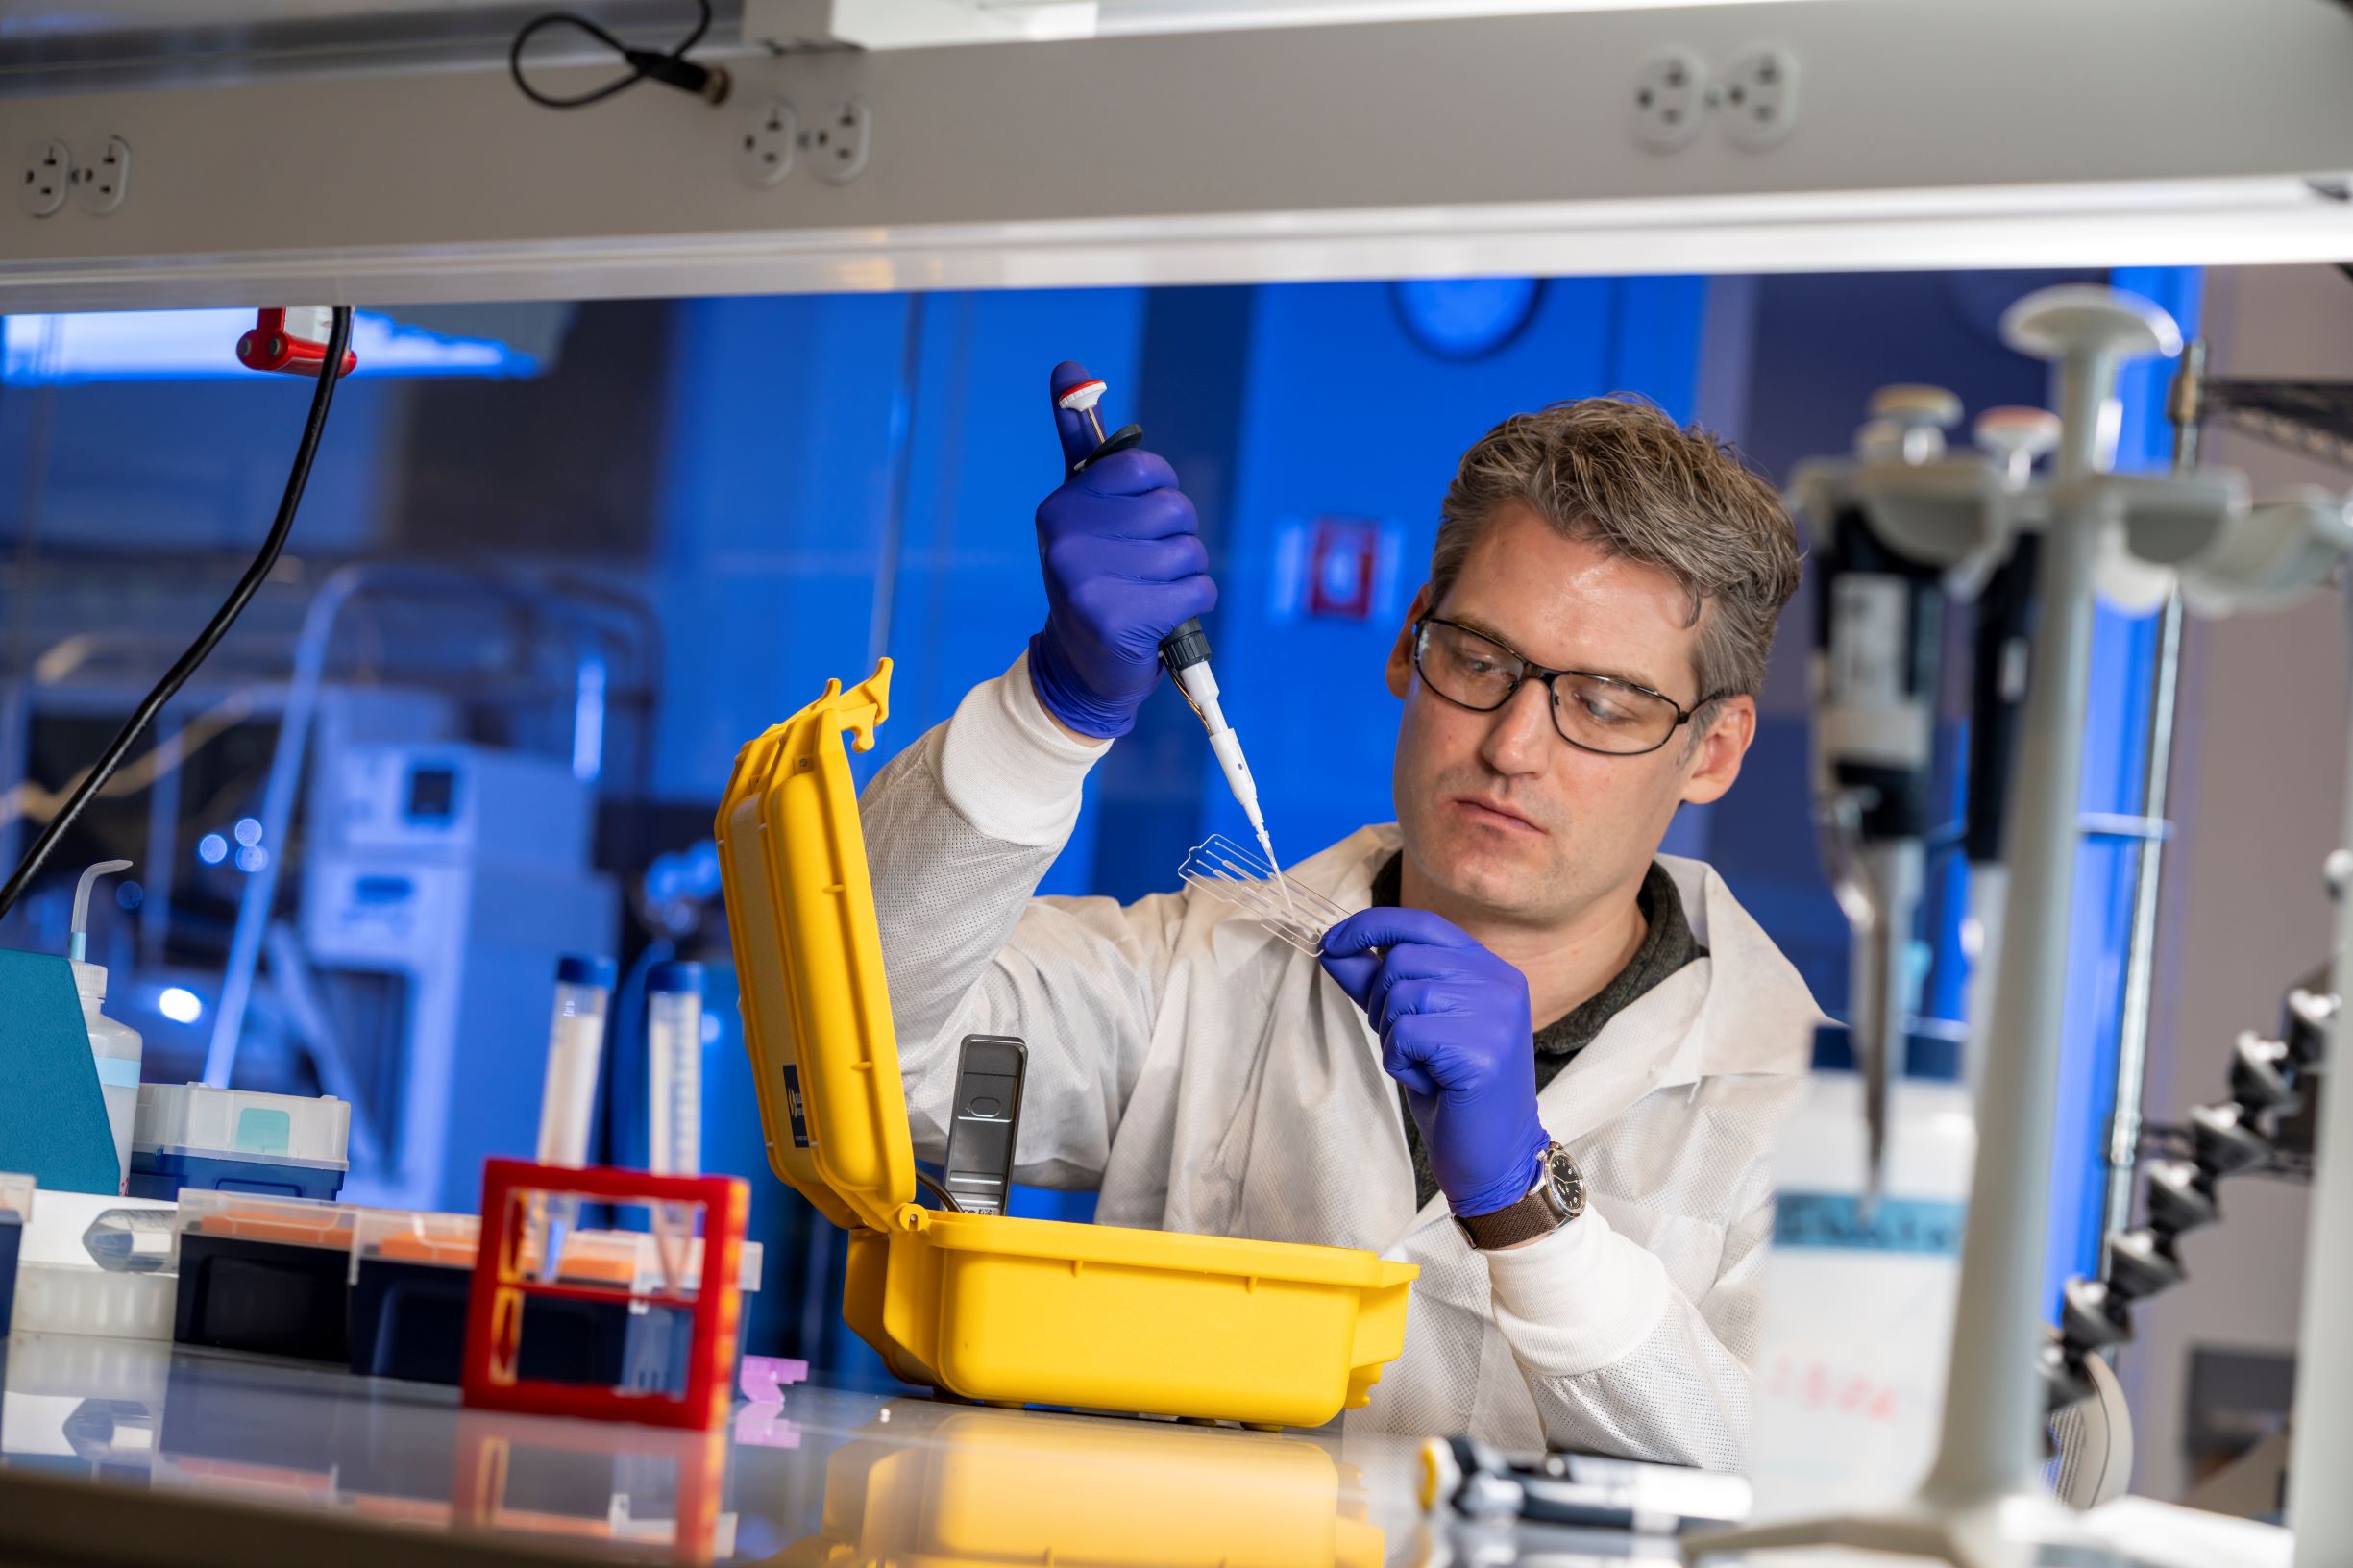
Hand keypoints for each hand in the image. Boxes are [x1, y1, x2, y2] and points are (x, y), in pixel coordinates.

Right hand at [1026, 360, 1215, 739]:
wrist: (1082, 669)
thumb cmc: (1094, 577)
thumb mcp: (1084, 511)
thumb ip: (1081, 444)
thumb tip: (1069, 367)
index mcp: (1060, 506)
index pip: (1147, 469)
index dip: (1160, 496)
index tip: (1139, 523)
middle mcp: (1065, 539)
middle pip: (1175, 509)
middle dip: (1177, 539)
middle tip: (1146, 567)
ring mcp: (1087, 582)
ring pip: (1190, 551)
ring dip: (1186, 575)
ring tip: (1151, 593)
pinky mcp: (1118, 621)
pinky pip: (1198, 590)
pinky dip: (1194, 604)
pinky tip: (1161, 617)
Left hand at [1320, 907, 1548, 1217]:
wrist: (1495, 1157)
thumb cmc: (1454, 1091)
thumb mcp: (1412, 1026)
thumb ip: (1376, 984)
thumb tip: (1332, 947)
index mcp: (1490, 970)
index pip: (1422, 924)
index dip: (1370, 926)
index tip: (1331, 940)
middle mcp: (1501, 983)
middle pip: (1403, 960)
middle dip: (1380, 1003)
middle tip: (1404, 1045)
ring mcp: (1497, 1014)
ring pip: (1402, 995)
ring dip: (1393, 1038)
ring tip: (1424, 1066)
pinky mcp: (1483, 1048)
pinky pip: (1407, 1034)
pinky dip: (1401, 1062)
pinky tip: (1431, 1083)